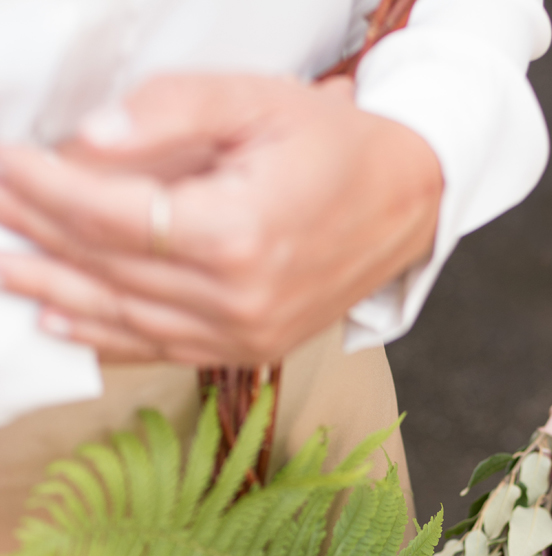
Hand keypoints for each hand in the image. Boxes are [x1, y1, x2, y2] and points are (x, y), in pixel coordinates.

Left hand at [0, 74, 442, 363]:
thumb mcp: (257, 100)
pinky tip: (58, 322)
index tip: (3, 163)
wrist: (402, 205)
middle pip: (109, 269)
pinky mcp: (250, 349)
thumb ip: (171, 111)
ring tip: (2, 268)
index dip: (45, 190)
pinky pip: (160, 349)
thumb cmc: (332, 147)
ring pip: (125, 319)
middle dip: (36, 236)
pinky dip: (103, 337)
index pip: (112, 215)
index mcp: (240, 232)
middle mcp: (240, 298)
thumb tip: (86, 140)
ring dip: (53, 294)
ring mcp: (245, 334)